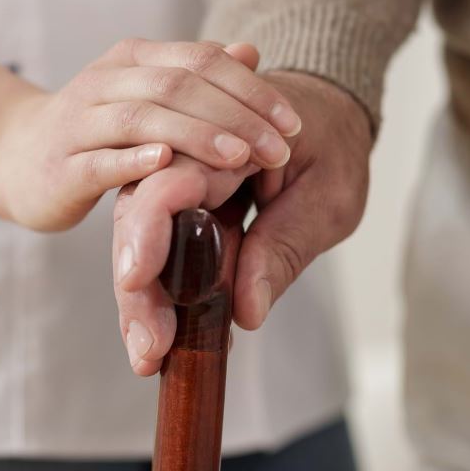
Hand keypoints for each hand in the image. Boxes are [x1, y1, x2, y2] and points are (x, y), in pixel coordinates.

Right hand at [0, 39, 300, 230]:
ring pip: (142, 119)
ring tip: (240, 158)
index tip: (292, 123)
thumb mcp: (148, 96)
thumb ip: (196, 76)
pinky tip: (167, 165)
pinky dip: (134, 161)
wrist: (19, 158)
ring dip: (196, 135)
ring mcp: (79, 122)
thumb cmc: (98, 132)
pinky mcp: (62, 166)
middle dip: (235, 116)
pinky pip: (100, 160)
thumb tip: (249, 51)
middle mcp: (105, 81)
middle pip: (177, 85)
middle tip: (278, 148)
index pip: (200, 60)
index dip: (250, 89)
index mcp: (133, 59)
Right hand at [112, 70, 371, 374]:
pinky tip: (167, 335)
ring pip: (147, 239)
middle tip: (147, 346)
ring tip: (150, 354)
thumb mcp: (329, 193)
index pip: (169, 179)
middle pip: (142, 217)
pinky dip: (167, 294)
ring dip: (144, 298)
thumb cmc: (333, 144)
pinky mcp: (191, 212)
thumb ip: (286, 244)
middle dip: (138, 285)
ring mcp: (186, 186)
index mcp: (225, 137)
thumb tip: (246, 310)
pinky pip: (171, 251)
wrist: (330, 116)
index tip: (136, 281)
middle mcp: (190, 159)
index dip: (147, 230)